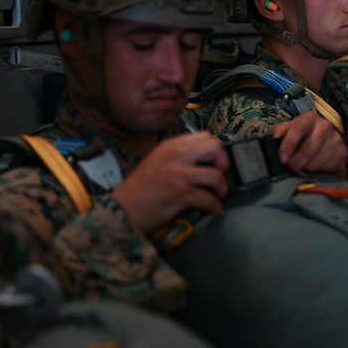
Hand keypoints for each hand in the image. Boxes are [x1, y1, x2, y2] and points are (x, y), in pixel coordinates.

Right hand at [112, 131, 229, 233]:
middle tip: (219, 177)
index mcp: (170, 146)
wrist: (124, 209)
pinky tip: (215, 211)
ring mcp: (178, 174)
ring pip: (217, 176)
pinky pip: (210, 199)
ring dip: (222, 189)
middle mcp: (175, 155)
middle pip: (215, 148)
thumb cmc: (142, 189)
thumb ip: (180, 155)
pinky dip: (217, 207)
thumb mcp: (159, 161)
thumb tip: (209, 159)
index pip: (205, 136)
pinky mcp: (180, 193)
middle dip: (224, 164)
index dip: (216, 151)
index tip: (215, 164)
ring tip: (217, 196)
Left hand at [269, 111, 347, 177]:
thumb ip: (278, 132)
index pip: (298, 129)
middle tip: (290, 168)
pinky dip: (318, 171)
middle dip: (296, 163)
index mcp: (309, 118)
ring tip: (304, 165)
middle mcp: (325, 125)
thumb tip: (270, 139)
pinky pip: (326, 168)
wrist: (325, 145)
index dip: (289, 145)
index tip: (282, 159)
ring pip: (316, 162)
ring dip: (306, 168)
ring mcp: (336, 139)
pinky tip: (316, 166)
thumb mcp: (288, 131)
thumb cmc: (302, 137)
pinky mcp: (343, 152)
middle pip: (308, 150)